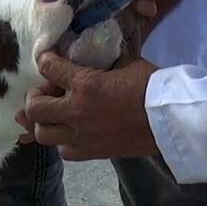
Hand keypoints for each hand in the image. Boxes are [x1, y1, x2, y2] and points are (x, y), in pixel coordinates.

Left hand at [16, 51, 160, 160]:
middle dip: (35, 96)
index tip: (48, 59)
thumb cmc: (152, 86)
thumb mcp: (126, 63)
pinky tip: (70, 132)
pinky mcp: (92, 153)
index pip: (48, 67)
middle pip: (34, 107)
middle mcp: (77, 111)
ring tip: (55, 114)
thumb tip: (91, 52)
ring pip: (42, 134)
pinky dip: (62, 141)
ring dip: (44, 122)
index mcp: (85, 85)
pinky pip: (63, 151)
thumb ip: (102, 61)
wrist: (172, 120)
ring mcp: (82, 135)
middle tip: (46, 92)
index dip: (45, 60)